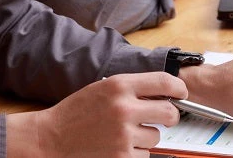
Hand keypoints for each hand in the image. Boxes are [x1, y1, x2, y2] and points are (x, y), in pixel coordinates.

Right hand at [7, 72, 185, 157]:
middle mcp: (124, 108)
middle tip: (163, 118)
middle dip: (170, 116)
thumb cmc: (77, 112)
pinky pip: (144, 155)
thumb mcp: (104, 88)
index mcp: (119, 86)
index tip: (181, 93)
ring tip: (124, 133)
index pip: (164, 82)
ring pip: (156, 137)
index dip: (178, 88)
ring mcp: (123, 134)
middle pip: (169, 113)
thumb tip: (165, 93)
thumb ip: (133, 88)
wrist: (52, 137)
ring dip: (146, 137)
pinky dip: (135, 152)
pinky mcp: (122, 156)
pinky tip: (118, 145)